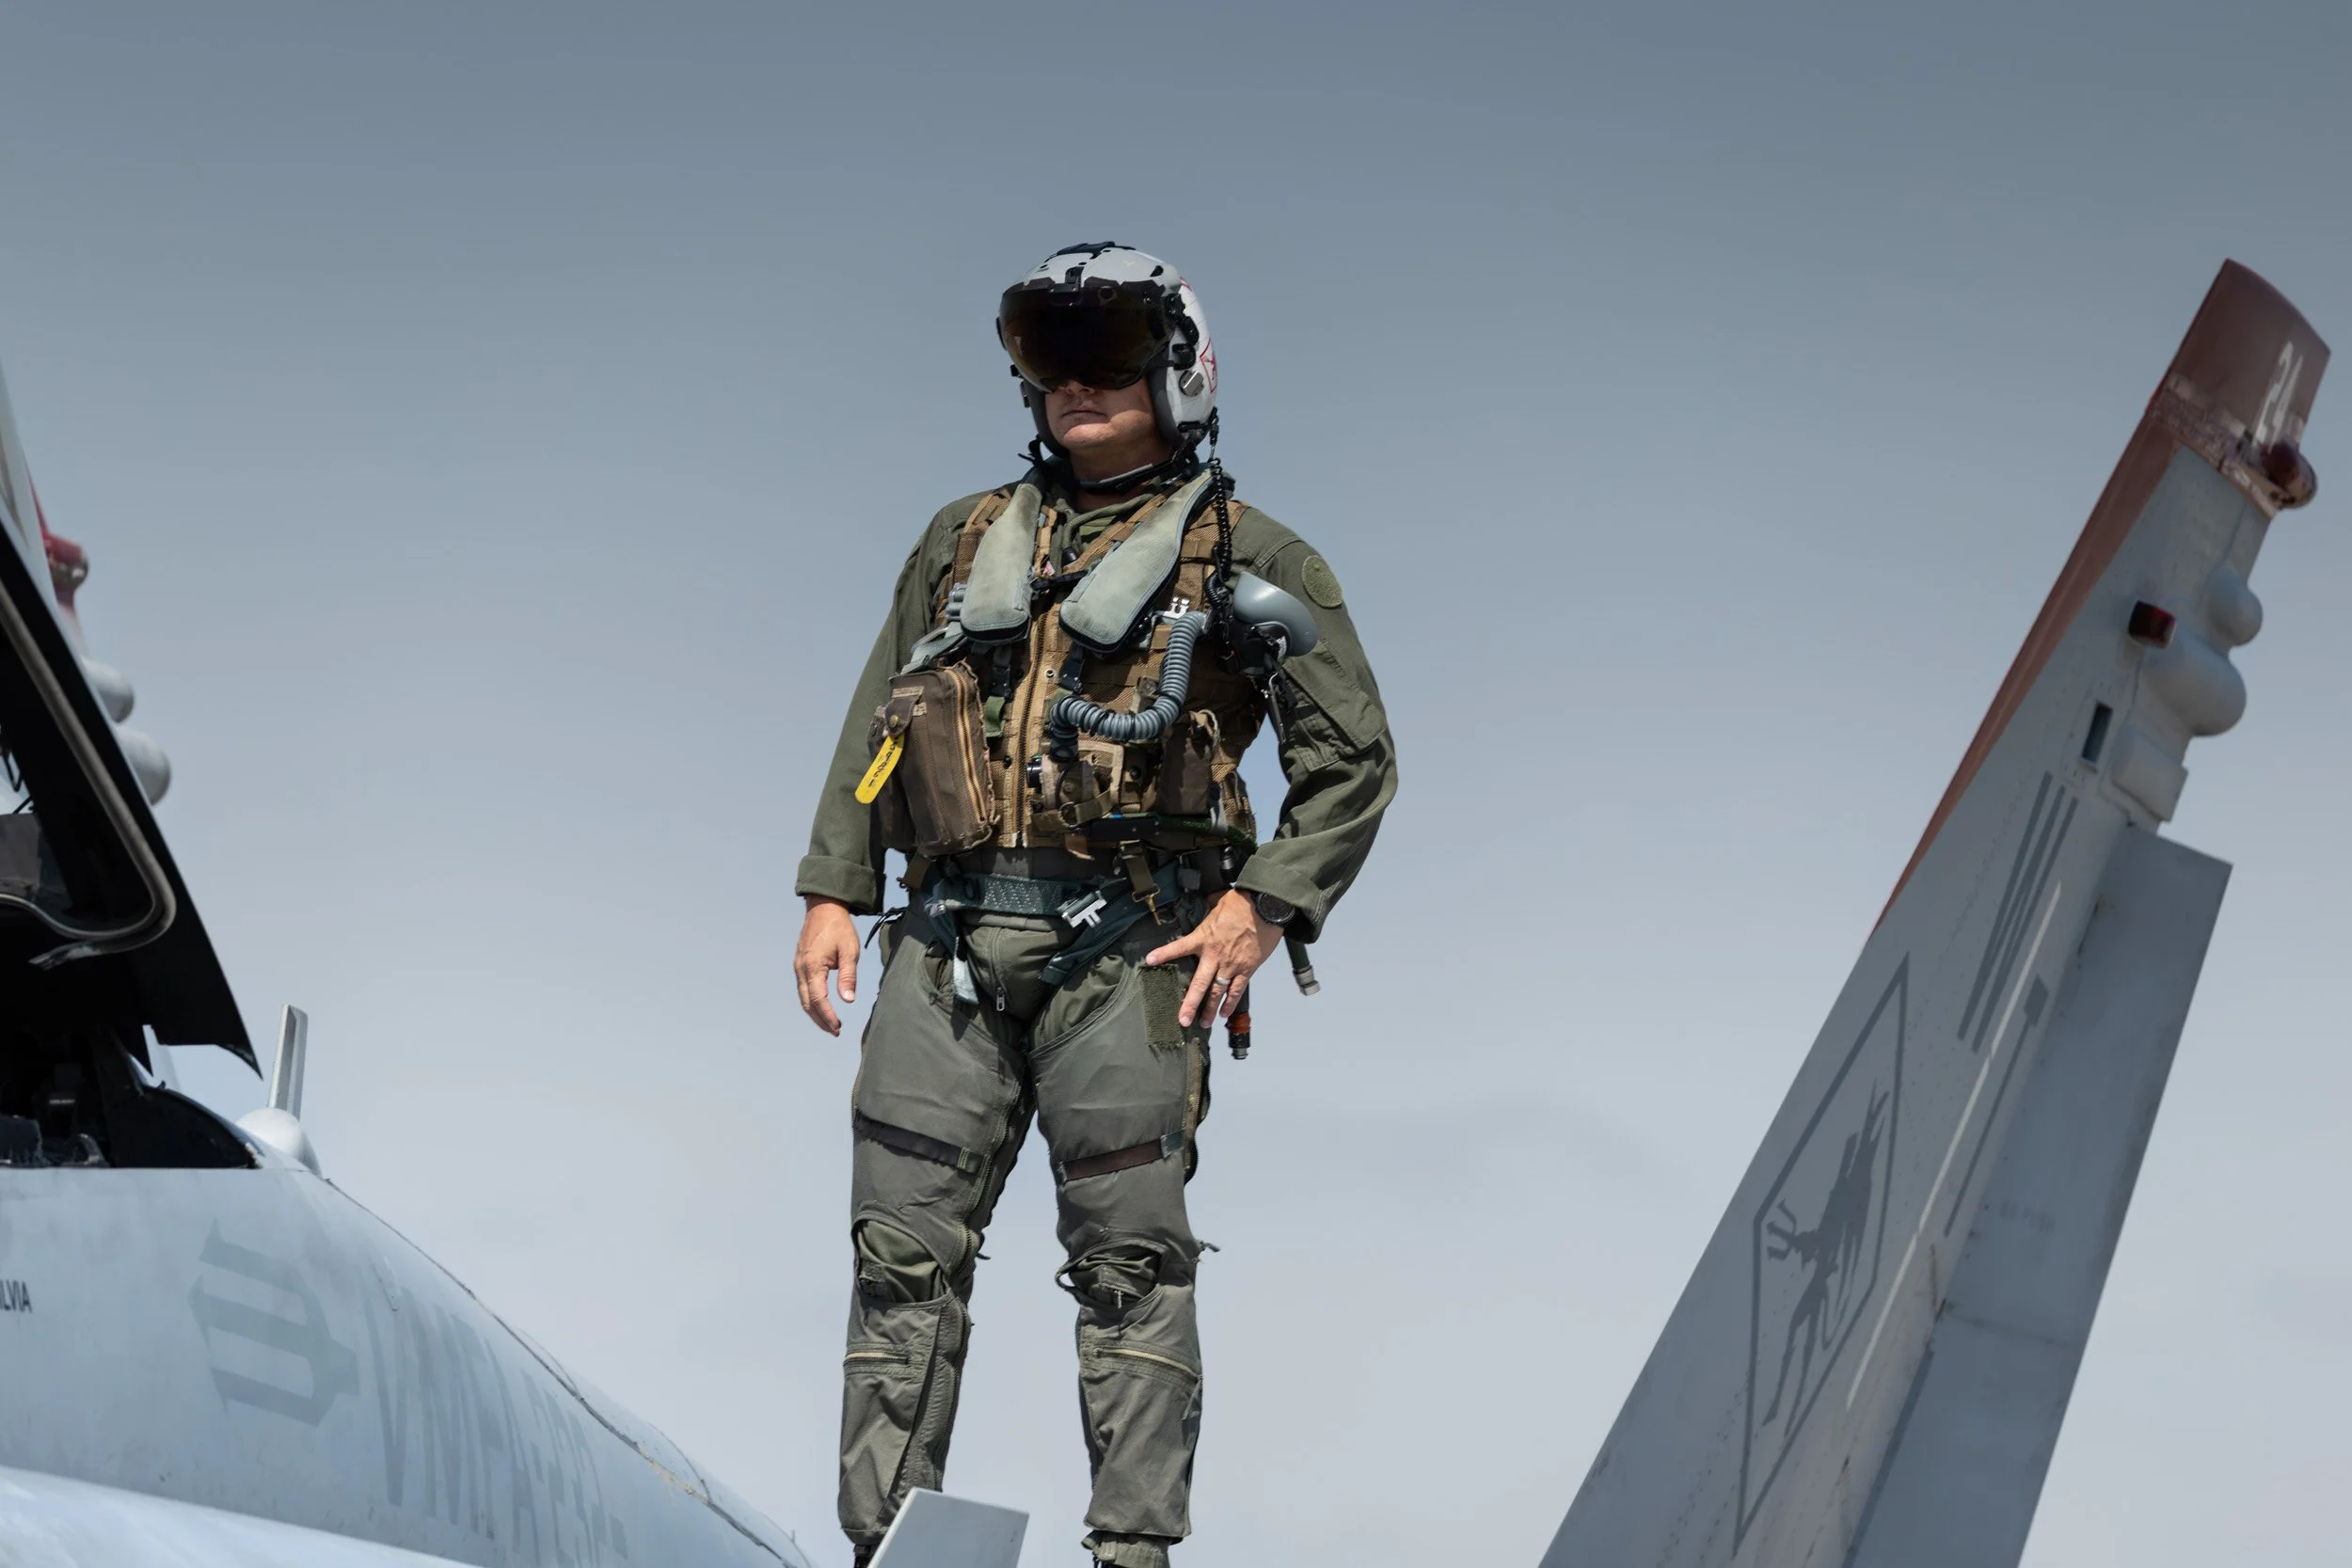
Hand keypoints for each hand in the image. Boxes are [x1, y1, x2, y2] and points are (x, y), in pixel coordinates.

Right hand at [795, 896, 861, 1036]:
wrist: (823, 908)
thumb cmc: (839, 928)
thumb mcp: (849, 951)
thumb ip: (848, 976)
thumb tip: (848, 1000)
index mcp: (813, 967)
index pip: (818, 1000)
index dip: (827, 1016)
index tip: (837, 1028)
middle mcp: (801, 969)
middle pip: (808, 1003)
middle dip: (820, 1020)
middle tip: (835, 1031)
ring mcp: (798, 967)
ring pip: (803, 998)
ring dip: (815, 1013)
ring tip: (830, 1024)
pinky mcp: (800, 964)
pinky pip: (803, 989)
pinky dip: (811, 1002)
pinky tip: (822, 1007)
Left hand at [1145, 889, 1284, 1027]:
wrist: (1265, 906)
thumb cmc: (1241, 903)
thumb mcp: (1216, 904)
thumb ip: (1207, 914)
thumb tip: (1205, 908)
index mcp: (1204, 938)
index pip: (1179, 947)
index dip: (1164, 953)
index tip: (1150, 960)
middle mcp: (1215, 956)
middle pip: (1199, 984)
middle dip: (1190, 1004)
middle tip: (1183, 1020)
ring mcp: (1231, 965)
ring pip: (1218, 992)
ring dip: (1210, 1009)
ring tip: (1204, 1023)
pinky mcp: (1247, 969)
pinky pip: (1237, 990)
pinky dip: (1230, 1003)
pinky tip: (1224, 1013)